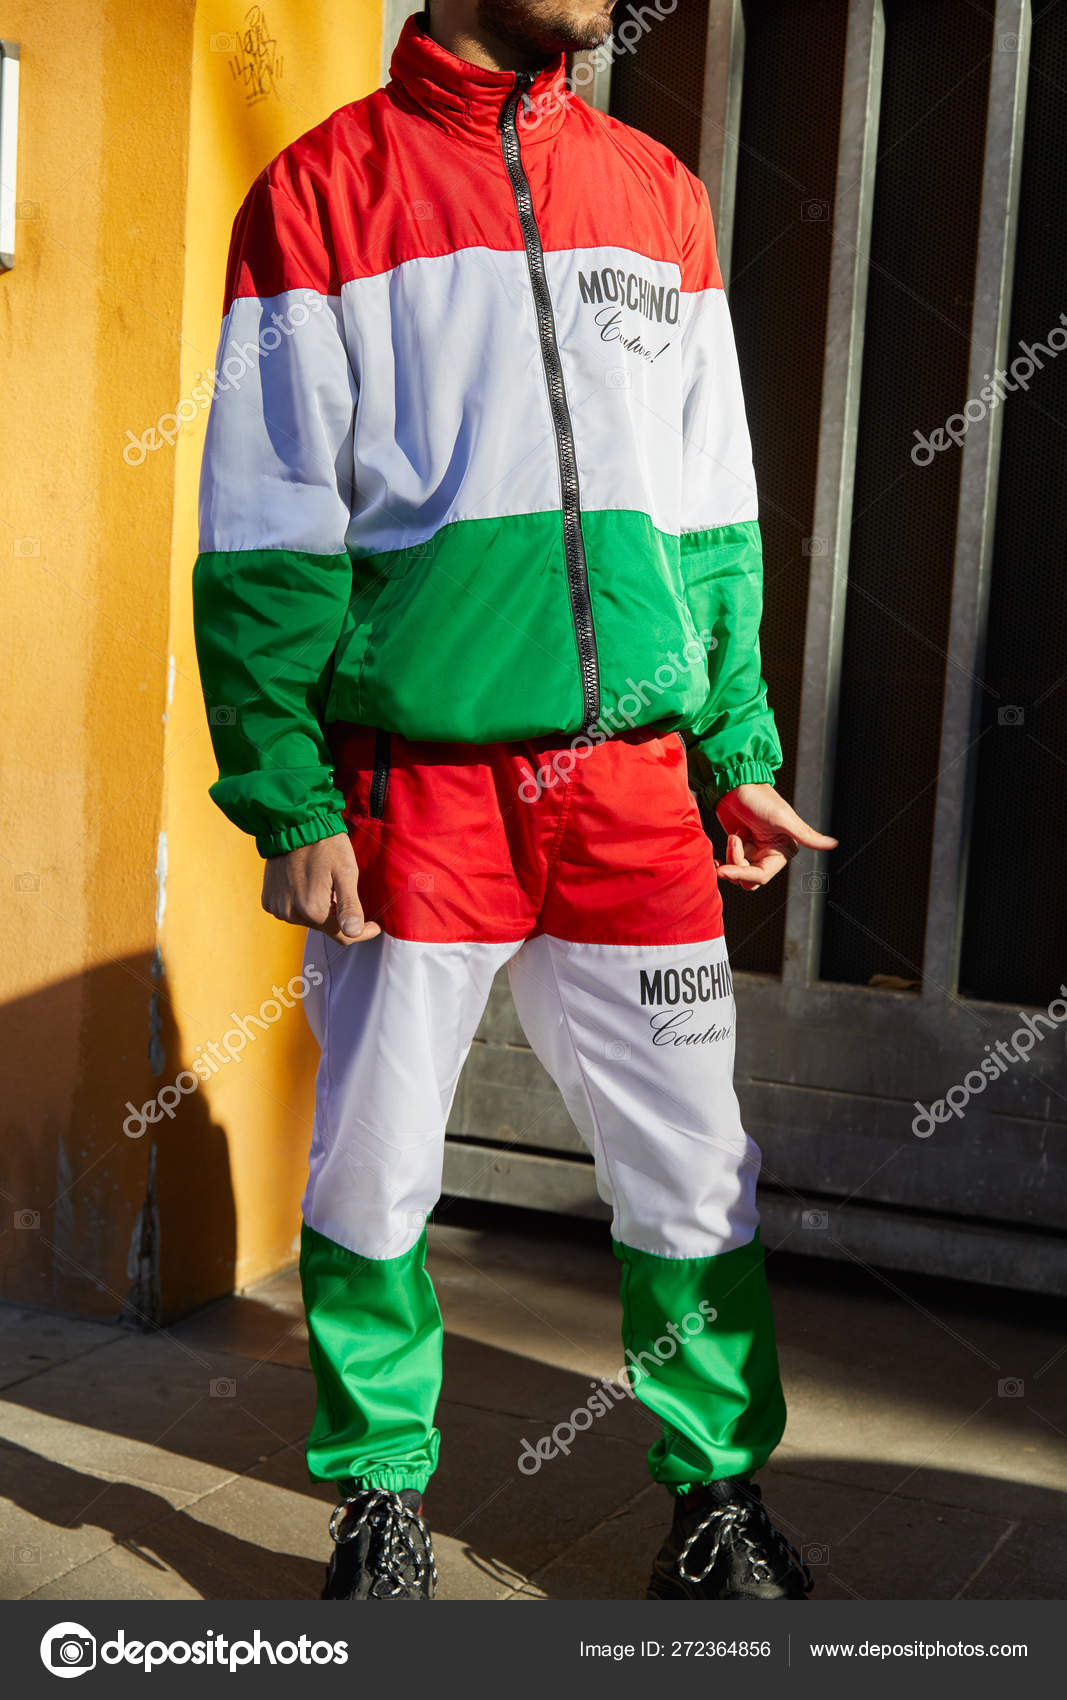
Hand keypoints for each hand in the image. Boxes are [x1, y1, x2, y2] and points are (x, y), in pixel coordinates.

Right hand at [261, 832, 380, 943]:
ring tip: (322, 883)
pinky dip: (301, 903)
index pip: (343, 936)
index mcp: (313, 910)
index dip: (361, 932)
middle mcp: (292, 914)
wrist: (293, 824)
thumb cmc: (325, 845)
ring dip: (318, 908)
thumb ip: (349, 906)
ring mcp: (278, 908)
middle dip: (337, 914)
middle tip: (341, 889)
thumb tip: (353, 932)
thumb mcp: (346, 872)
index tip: (374, 926)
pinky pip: (291, 911)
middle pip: (325, 927)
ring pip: (308, 920)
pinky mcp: (269, 901)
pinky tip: (305, 884)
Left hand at [715, 783, 837, 892]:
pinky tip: (717, 858)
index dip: (743, 874)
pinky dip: (724, 863)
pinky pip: (731, 866)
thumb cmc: (759, 798)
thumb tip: (834, 844)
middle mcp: (770, 854)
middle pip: (750, 879)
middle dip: (736, 864)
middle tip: (733, 840)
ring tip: (734, 834)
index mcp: (783, 850)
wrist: (735, 784)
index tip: (725, 870)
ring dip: (731, 857)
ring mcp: (753, 852)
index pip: (762, 875)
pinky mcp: (739, 847)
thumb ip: (806, 835)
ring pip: (739, 873)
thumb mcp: (782, 818)